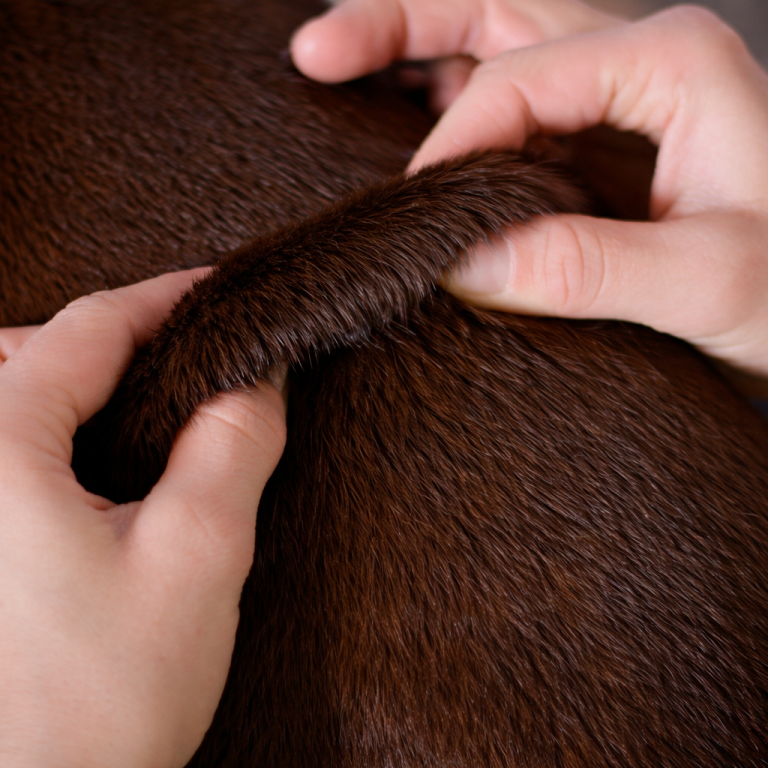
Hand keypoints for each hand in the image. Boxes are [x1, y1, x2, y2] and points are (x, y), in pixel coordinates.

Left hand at [0, 271, 285, 767]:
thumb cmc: (92, 710)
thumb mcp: (195, 561)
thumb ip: (232, 448)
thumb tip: (257, 379)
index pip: (87, 329)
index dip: (166, 299)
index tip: (223, 292)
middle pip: (29, 353)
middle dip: (116, 339)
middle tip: (192, 350)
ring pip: (9, 402)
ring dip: (80, 384)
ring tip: (150, 401)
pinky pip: (6, 457)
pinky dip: (55, 436)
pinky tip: (98, 467)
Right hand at [292, 1, 767, 392]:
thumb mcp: (709, 284)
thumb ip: (589, 268)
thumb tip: (464, 264)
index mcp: (670, 64)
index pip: (519, 81)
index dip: (449, 147)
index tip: (411, 215)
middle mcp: (638, 55)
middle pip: (494, 9)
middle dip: (398, 24)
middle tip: (315, 55)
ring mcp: (616, 89)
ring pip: (494, 35)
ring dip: (412, 44)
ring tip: (331, 63)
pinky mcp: (600, 131)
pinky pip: (509, 88)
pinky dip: (445, 91)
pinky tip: (403, 109)